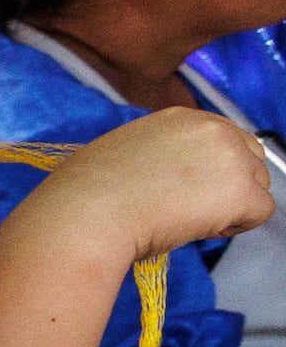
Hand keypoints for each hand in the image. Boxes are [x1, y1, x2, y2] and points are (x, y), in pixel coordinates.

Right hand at [52, 103, 274, 254]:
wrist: (86, 215)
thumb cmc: (87, 194)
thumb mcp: (121, 153)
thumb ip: (158, 154)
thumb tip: (169, 176)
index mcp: (181, 117)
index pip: (224, 139)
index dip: (211, 169)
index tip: (187, 188)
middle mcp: (213, 129)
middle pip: (249, 159)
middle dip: (227, 185)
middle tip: (186, 208)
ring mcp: (231, 159)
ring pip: (257, 186)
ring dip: (230, 206)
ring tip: (186, 218)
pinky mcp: (240, 192)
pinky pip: (260, 213)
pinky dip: (236, 226)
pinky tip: (197, 228)